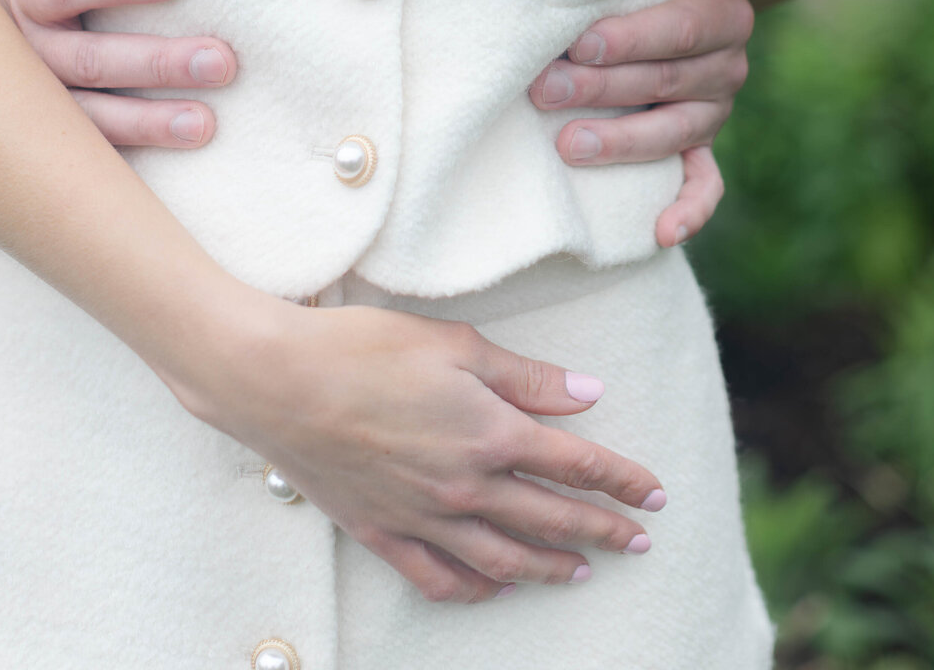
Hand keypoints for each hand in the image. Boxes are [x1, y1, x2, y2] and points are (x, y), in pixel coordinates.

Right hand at [0, 0, 236, 148]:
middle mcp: (24, 56)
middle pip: (93, 61)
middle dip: (158, 62)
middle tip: (220, 58)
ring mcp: (34, 105)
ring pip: (93, 120)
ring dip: (152, 122)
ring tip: (206, 122)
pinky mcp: (46, 139)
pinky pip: (90, 154)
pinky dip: (134, 155)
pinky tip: (181, 150)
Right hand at [188, 290, 664, 602]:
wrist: (279, 383)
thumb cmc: (365, 348)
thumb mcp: (455, 345)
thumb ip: (525, 376)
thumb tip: (589, 391)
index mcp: (491, 433)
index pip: (576, 464)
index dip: (622, 480)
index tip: (655, 493)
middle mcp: (466, 486)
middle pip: (551, 519)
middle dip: (604, 531)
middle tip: (640, 542)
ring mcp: (423, 517)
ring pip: (504, 560)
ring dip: (550, 568)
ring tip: (581, 572)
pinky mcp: (382, 532)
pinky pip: (439, 577)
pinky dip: (474, 589)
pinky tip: (492, 589)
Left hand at [529, 0, 751, 247]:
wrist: (692, 0)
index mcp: (724, 13)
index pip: (681, 29)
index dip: (633, 37)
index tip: (580, 42)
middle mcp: (727, 68)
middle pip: (666, 84)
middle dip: (603, 88)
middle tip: (543, 88)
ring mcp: (713, 114)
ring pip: (674, 136)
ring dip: (622, 144)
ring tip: (567, 145)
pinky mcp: (699, 148)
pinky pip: (704, 185)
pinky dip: (687, 211)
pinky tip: (660, 234)